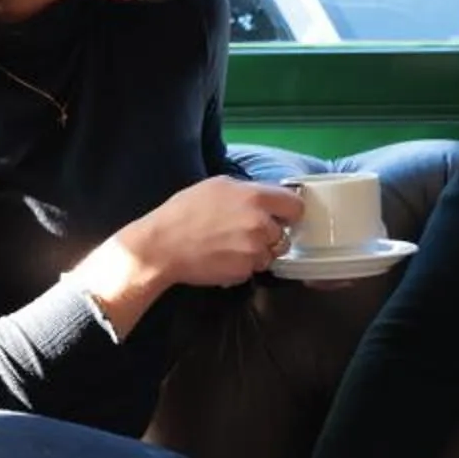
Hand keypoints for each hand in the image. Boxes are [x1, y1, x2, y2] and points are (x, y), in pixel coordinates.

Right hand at [120, 176, 306, 289]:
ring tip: (231, 247)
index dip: (289, 212)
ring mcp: (254, 250)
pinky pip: (253, 269)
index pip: (296, 205)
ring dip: (257, 253)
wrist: (162, 246)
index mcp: (255, 197)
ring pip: (270, 254)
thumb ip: (247, 191)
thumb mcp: (217, 186)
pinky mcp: (245, 271)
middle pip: (284, 234)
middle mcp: (260, 223)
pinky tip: (223, 259)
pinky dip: (243, 267)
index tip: (281, 217)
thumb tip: (266, 198)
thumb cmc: (184, 212)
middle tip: (246, 234)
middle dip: (269, 236)